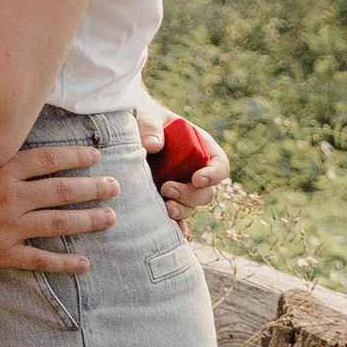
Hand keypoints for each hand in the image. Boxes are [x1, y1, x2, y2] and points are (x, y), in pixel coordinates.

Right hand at [0, 144, 119, 273]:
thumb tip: (18, 136)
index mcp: (2, 169)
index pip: (48, 159)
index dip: (75, 156)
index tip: (95, 156)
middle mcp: (10, 197)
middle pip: (61, 191)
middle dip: (92, 188)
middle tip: (115, 186)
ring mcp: (9, 227)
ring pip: (58, 223)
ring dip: (88, 220)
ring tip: (110, 217)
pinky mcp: (3, 252)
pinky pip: (40, 259)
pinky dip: (64, 263)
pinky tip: (84, 263)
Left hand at [140, 115, 232, 230]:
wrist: (126, 129)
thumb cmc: (142, 118)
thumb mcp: (147, 115)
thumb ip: (150, 126)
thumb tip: (153, 146)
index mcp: (202, 147)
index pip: (220, 165)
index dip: (213, 175)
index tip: (197, 179)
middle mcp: (196, 170)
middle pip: (207, 192)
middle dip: (191, 195)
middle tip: (167, 189)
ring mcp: (183, 186)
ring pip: (192, 206)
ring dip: (182, 210)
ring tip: (165, 207)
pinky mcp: (168, 197)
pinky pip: (177, 216)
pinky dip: (176, 224)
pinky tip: (171, 231)